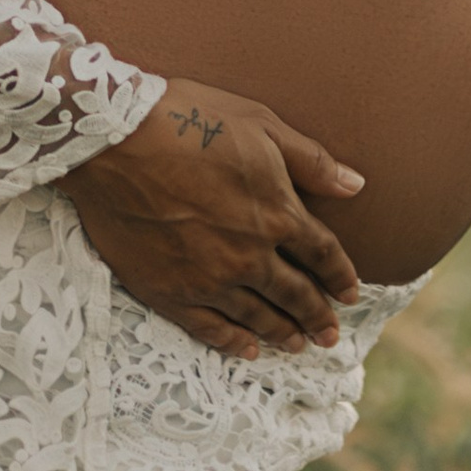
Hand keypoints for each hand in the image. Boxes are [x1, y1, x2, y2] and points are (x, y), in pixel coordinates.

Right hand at [60, 80, 365, 361]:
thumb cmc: (189, 120)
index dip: (341, 275)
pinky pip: (211, 329)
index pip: (322, 254)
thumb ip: (310, 161)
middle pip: (295, 294)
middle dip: (317, 315)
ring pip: (258, 317)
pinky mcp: (171, 293)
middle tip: (331, 336)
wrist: (114, 141)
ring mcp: (210, 280)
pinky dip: (234, 343)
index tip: (351, 293)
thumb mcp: (259, 124)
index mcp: (278, 214)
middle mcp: (251, 256)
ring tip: (298, 345)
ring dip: (283, 332)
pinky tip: (247, 349)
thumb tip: (356, 185)